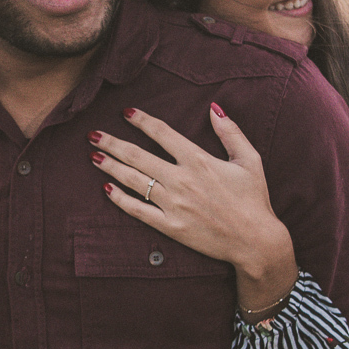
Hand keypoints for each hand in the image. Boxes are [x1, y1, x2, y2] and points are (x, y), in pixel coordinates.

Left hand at [89, 104, 296, 310]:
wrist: (255, 240)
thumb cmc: (254, 198)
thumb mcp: (249, 160)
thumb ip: (231, 132)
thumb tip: (214, 107)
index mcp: (199, 160)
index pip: (162, 134)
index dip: (142, 121)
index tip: (126, 113)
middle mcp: (182, 180)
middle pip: (138, 156)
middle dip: (113, 143)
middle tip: (93, 135)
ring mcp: (174, 204)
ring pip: (133, 181)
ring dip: (110, 166)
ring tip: (93, 156)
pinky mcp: (171, 226)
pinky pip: (138, 210)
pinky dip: (120, 199)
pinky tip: (107, 189)